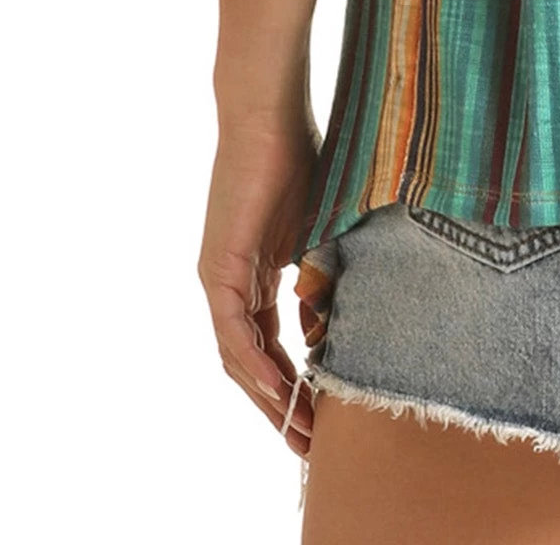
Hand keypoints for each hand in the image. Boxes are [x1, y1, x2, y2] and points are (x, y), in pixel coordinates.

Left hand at [199, 116, 326, 456]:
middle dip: (280, 407)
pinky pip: (235, 333)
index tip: (323, 416)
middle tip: (310, 444)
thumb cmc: (302, 156)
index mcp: (253, 276)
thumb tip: (340, 320)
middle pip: (250, 364)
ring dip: (269, 398)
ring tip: (299, 432)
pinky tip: (281, 390)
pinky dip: (256, 365)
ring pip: (239, 358)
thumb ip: (323, 275)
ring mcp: (220, 279)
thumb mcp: (322, 230)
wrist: (271, 114)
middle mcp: (229, 285)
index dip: (295, 384)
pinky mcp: (218, 269)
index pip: (269, 346)